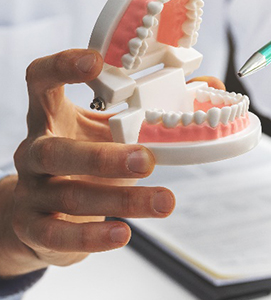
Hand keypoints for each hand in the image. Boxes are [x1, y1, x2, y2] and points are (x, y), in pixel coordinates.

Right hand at [1, 49, 222, 275]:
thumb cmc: (84, 163)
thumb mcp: (110, 132)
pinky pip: (58, 234)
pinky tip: (123, 235)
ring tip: (164, 202)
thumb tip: (209, 84)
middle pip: (56, 150)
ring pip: (71, 194)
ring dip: (120, 200)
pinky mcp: (34, 228)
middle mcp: (34, 151)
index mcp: (51, 117)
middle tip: (148, 159)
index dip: (61, 66)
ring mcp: (32, 190)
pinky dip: (92, 237)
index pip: (40, 80)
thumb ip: (152, 109)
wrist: (39, 216)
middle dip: (103, 156)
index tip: (96, 61)